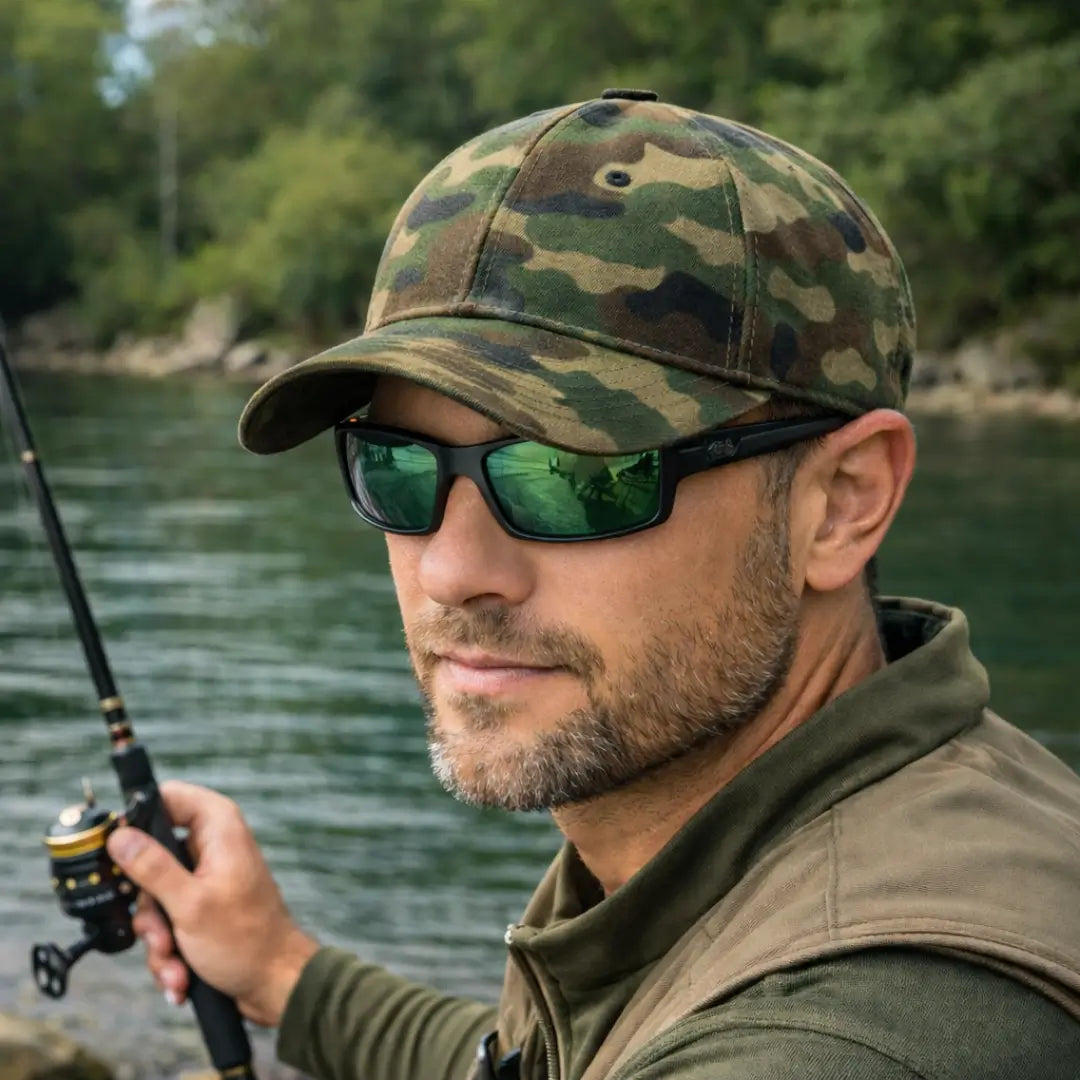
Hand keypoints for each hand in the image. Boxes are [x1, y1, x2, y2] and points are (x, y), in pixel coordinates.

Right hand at [105, 779, 319, 1026]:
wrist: (275, 985)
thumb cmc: (246, 942)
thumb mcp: (189, 904)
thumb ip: (152, 867)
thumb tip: (120, 835)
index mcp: (219, 828)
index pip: (169, 796)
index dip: (139, 818)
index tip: (120, 851)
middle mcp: (213, 846)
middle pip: (152, 856)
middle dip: (150, 906)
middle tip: (161, 932)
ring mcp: (207, 878)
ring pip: (156, 896)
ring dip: (159, 937)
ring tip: (175, 962)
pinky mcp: (202, 907)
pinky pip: (168, 920)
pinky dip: (170, 951)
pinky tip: (181, 975)